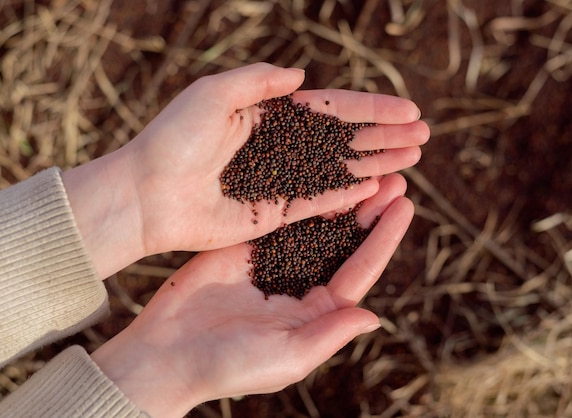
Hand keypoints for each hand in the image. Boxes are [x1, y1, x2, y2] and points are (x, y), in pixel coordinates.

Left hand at [63, 63, 427, 277]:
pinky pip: (318, 202)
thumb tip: (302, 78)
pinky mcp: (273, 214)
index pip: (331, 110)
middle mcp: (279, 148)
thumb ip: (259, 79)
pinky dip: (348, 195)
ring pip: (338, 171)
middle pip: (343, 140)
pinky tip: (379, 186)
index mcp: (268, 115)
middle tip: (423, 136)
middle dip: (384, 137)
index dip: (371, 110)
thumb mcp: (214, 93)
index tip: (408, 110)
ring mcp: (279, 181)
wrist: (147, 193)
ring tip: (413, 159)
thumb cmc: (174, 139)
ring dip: (376, 164)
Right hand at [91, 174, 413, 417]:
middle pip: (344, 242)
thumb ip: (329, 334)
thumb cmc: (228, 365)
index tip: (405, 206)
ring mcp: (273, 262)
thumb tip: (375, 316)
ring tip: (364, 166)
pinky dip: (300, 193)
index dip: (384, 237)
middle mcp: (301, 284)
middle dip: (370, 211)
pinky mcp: (246, 246)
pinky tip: (316, 169)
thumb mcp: (287, 356)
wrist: (167, 352)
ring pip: (315, 223)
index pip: (360, 269)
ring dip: (340, 196)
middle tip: (394, 177)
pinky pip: (279, 216)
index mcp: (318, 312)